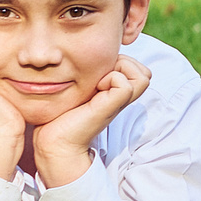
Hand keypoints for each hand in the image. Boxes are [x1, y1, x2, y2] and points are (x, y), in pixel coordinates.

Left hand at [31, 54, 153, 187]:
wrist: (56, 141)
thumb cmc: (62, 115)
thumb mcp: (81, 88)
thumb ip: (91, 76)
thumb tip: (90, 58)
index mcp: (117, 93)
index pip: (140, 70)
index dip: (123, 63)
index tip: (99, 73)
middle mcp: (123, 98)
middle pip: (145, 72)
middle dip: (124, 63)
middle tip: (101, 75)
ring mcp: (120, 103)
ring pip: (143, 76)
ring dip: (120, 69)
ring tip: (99, 81)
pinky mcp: (113, 107)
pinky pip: (125, 84)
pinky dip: (111, 78)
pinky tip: (96, 88)